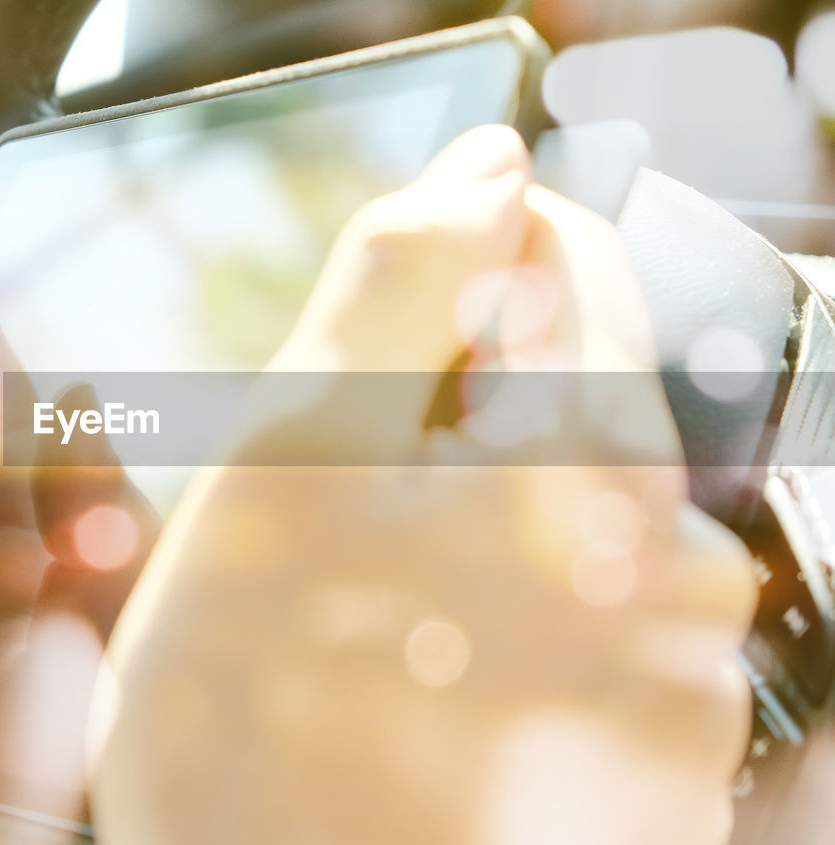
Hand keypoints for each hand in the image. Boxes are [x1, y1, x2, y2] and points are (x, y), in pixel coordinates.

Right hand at [92, 126, 756, 843]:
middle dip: (467, 429)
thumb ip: (396, 287)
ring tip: (387, 632)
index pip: (571, 261)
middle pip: (584, 402)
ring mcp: (677, 678)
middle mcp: (669, 572)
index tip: (392, 336)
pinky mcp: (665, 759)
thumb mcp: (285, 461)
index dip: (470, 266)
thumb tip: (489, 164)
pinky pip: (610, 630)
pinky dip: (532, 629)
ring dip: (496, 539)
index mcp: (576, 470)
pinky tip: (441, 695)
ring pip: (592, 521)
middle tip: (350, 529)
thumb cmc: (247, 724)